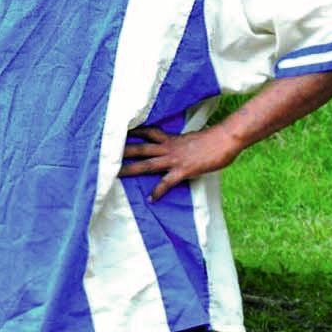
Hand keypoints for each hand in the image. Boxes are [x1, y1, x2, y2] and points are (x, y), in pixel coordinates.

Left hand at [122, 124, 240, 200]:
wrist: (226, 139)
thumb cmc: (214, 139)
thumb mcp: (193, 138)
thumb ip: (182, 143)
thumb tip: (182, 145)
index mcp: (171, 140)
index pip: (148, 133)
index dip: (133, 133)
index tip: (118, 132)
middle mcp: (168, 148)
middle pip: (140, 148)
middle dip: (122, 152)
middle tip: (105, 153)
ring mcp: (174, 159)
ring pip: (147, 164)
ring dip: (131, 169)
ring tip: (115, 175)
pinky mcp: (183, 170)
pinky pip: (167, 182)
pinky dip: (158, 191)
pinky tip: (151, 199)